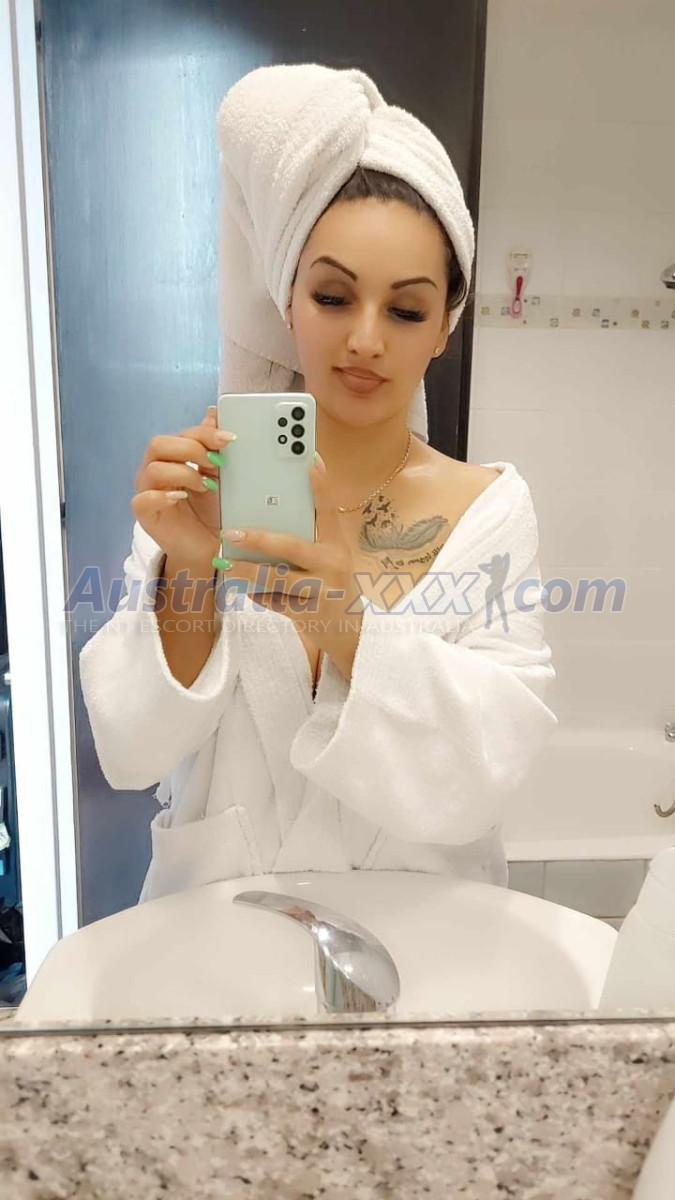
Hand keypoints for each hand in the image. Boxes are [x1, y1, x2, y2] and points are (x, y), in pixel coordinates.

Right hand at [132, 406, 235, 571]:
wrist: (209, 546)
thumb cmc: (211, 511)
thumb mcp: (219, 476)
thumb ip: (213, 447)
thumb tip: (213, 412)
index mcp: (171, 458)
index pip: (181, 435)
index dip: (204, 434)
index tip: (230, 439)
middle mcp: (155, 470)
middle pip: (159, 444)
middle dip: (190, 449)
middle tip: (215, 463)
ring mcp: (147, 492)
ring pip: (153, 469)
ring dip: (183, 473)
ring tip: (204, 486)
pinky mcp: (145, 514)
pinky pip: (143, 499)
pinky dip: (162, 496)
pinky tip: (180, 498)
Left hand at [213, 455, 363, 681]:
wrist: (348, 632)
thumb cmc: (331, 585)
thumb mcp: (330, 558)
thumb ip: (310, 537)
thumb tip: (276, 510)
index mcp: (337, 545)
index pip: (329, 511)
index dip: (320, 486)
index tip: (309, 460)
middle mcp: (333, 565)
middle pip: (291, 547)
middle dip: (257, 539)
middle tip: (230, 533)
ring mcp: (322, 591)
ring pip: (277, 578)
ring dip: (247, 571)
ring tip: (226, 564)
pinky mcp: (308, 614)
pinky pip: (274, 602)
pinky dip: (258, 596)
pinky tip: (248, 591)